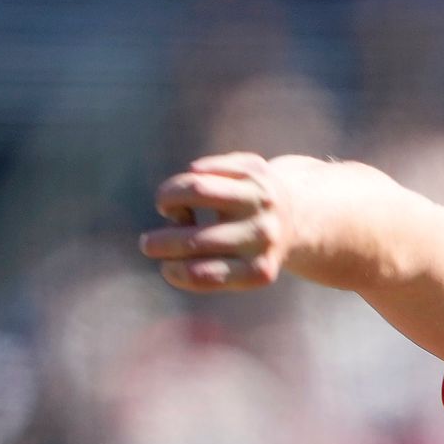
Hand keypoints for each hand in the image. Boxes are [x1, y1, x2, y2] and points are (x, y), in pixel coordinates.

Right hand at [139, 152, 291, 292]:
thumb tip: (167, 237)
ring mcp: (260, 200)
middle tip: (147, 245)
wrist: (296, 213)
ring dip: (167, 198)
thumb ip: (200, 263)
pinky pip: (202, 169)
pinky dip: (187, 179)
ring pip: (195, 190)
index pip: (201, 274)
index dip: (173, 272)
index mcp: (258, 270)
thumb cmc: (247, 246)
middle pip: (193, 239)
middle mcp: (262, 235)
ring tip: (165, 206)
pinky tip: (193, 188)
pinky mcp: (254, 170)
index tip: (166, 268)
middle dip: (159, 243)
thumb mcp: (235, 268)